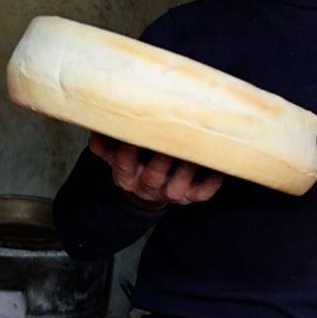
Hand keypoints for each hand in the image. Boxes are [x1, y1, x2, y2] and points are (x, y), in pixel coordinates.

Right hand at [89, 133, 222, 209]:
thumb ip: (105, 141)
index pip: (123, 163)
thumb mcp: (114, 154)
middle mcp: (147, 188)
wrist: (147, 193)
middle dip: (161, 160)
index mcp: (126, 176)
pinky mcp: (191, 197)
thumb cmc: (133, 164)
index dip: (128, 149)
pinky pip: (203, 193)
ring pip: (179, 186)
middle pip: (153, 177)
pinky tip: (218, 166)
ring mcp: (171, 194)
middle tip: (170, 140)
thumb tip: (98, 120)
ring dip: (188, 169)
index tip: (135, 131)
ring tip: (196, 150)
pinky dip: (212, 181)